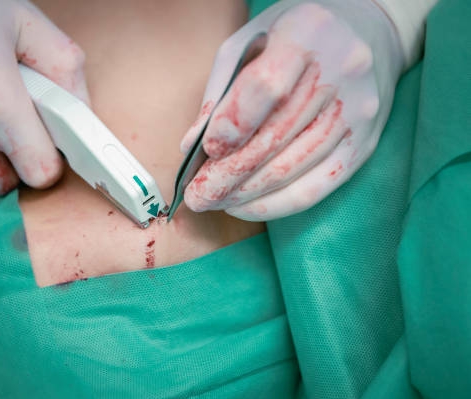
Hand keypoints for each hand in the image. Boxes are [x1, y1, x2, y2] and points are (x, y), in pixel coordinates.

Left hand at [181, 0, 404, 220]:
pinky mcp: (364, 143)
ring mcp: (357, 111)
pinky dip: (274, 204)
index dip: (233, 125)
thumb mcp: (250, 42)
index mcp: (307, 32)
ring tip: (214, 202)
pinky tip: (245, 206)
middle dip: (227, 176)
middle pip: (276, 138)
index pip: (268, 87)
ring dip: (245, 194)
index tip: (207, 150)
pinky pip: (315, 188)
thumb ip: (221, 90)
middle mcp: (341, 71)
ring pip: (292, 168)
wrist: (367, 29)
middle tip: (196, 197)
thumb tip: (192, 146)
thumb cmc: (293, 36)